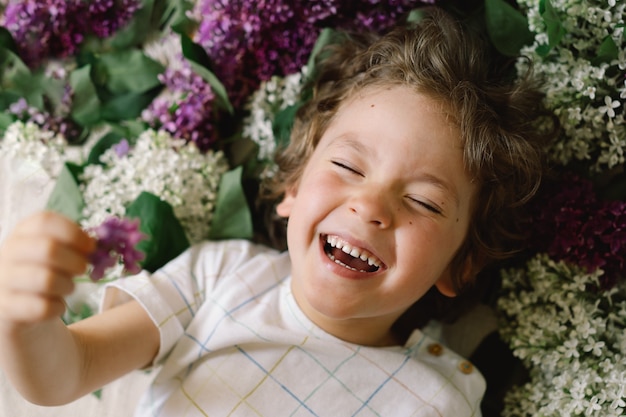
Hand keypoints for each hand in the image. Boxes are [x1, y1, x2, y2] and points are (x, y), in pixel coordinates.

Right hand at [0, 211, 95, 325]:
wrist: (16, 310)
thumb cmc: (43, 275)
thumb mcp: (56, 254)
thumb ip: (73, 246)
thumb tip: (93, 244)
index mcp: (23, 233)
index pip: (44, 221)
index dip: (73, 232)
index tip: (90, 246)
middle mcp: (8, 253)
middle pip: (48, 249)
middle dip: (75, 261)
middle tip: (82, 269)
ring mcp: (3, 280)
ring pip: (46, 279)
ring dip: (67, 286)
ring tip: (67, 288)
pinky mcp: (5, 308)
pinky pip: (42, 307)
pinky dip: (57, 308)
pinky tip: (55, 306)